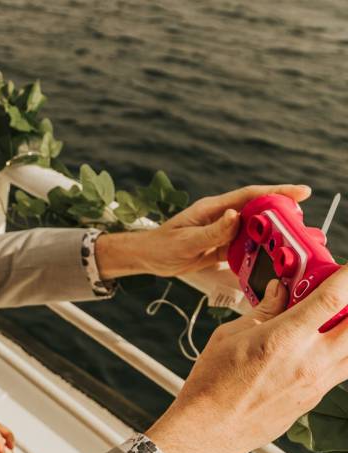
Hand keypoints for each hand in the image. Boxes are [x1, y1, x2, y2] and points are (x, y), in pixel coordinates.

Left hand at [96, 184, 311, 278]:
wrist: (147, 258)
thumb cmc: (161, 246)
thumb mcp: (186, 241)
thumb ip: (212, 231)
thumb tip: (236, 216)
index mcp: (213, 209)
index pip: (250, 196)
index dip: (276, 192)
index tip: (301, 192)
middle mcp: (221, 217)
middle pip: (257, 212)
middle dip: (282, 214)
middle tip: (304, 222)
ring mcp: (222, 232)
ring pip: (253, 231)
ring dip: (272, 236)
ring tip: (293, 243)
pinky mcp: (220, 247)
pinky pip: (244, 248)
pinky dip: (258, 253)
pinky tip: (270, 261)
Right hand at [147, 267, 347, 452]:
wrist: (211, 428)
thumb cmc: (213, 385)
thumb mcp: (230, 336)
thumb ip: (262, 312)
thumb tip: (278, 293)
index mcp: (285, 338)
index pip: (334, 299)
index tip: (347, 269)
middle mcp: (310, 361)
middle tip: (339, 296)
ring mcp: (317, 383)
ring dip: (347, 329)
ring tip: (330, 320)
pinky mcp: (316, 398)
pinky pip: (342, 369)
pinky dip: (339, 351)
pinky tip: (319, 345)